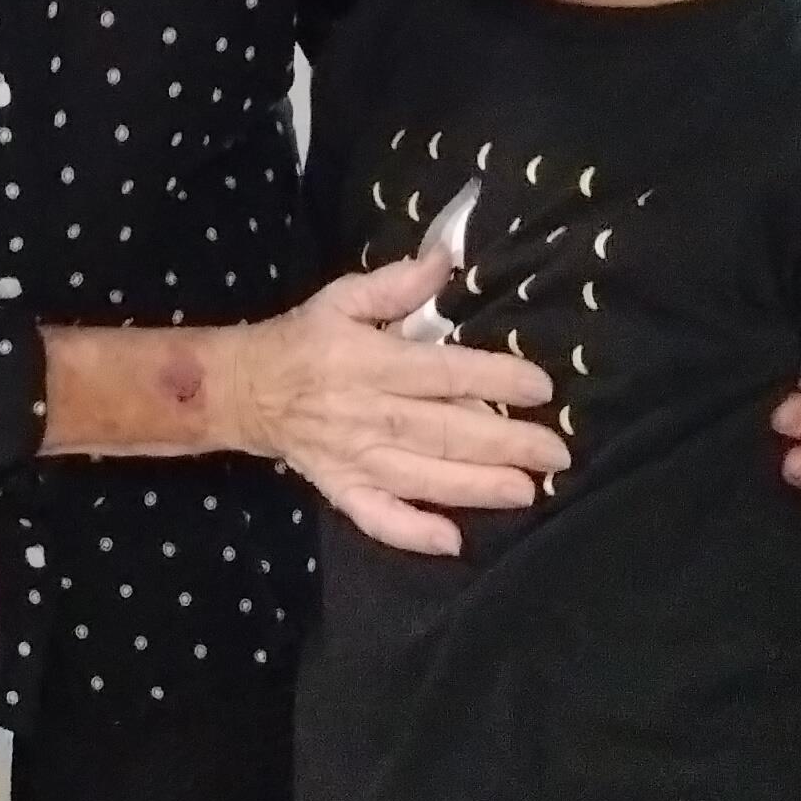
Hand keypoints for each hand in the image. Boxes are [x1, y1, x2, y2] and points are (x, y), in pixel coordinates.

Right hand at [220, 256, 567, 554]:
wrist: (245, 390)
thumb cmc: (305, 340)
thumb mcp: (344, 298)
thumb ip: (397, 284)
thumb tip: (446, 258)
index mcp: (370, 362)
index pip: (443, 373)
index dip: (494, 381)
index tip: (540, 388)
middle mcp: (366, 413)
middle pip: (443, 431)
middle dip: (503, 443)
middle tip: (555, 453)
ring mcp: (354, 458)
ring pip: (422, 476)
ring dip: (475, 487)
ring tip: (526, 492)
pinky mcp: (341, 489)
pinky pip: (377, 516)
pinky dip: (411, 532)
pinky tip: (452, 543)